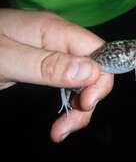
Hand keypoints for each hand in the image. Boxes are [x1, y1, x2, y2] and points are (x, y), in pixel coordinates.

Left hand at [0, 9, 113, 142]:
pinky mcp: (50, 66)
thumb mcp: (7, 59)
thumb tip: (91, 72)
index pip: (98, 51)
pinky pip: (70, 86)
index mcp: (55, 30)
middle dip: (89, 99)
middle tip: (67, 125)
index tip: (86, 103)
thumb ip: (47, 65)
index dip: (100, 77)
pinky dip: (69, 106)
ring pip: (84, 82)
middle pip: (94, 69)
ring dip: (79, 109)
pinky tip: (60, 122)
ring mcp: (56, 54)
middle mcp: (62, 41)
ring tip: (60, 131)